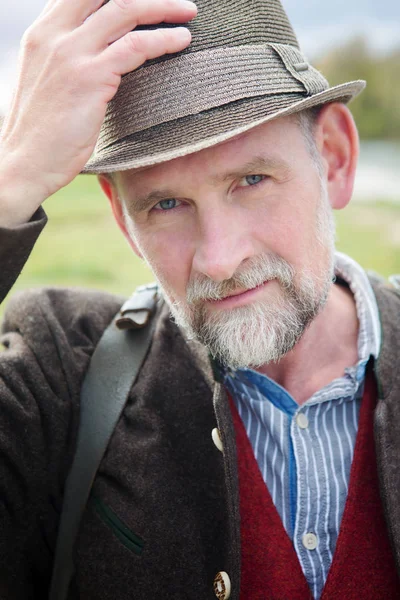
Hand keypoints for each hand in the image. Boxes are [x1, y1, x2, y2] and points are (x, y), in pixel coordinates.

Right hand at [0, 0, 196, 225]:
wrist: (25, 162)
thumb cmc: (41, 132)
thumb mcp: (48, 82)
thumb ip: (68, 60)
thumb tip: (99, 55)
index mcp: (42, 33)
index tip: (145, 0)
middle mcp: (53, 34)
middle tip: (177, 1)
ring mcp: (70, 53)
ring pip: (125, 10)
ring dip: (162, 7)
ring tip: (188, 12)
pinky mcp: (89, 77)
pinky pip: (135, 46)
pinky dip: (163, 40)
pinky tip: (181, 41)